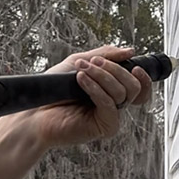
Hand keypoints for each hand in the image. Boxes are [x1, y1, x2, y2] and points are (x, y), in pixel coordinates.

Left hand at [30, 45, 152, 148]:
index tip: (134, 65)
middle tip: (93, 62)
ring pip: (122, 93)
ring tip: (81, 70)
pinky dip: (96, 89)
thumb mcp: (80, 63)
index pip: (139, 88)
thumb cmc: (54, 90)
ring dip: (102, 76)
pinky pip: (109, 104)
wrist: (35, 111)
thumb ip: (106, 56)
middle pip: (133, 87)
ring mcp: (111, 116)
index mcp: (112, 92)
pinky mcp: (105, 126)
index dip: (143, 77)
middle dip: (115, 70)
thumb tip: (130, 51)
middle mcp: (115, 105)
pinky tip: (81, 80)